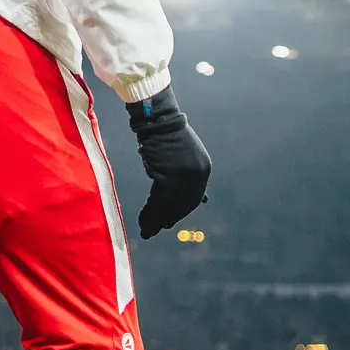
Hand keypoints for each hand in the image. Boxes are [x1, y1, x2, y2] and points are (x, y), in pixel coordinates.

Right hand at [126, 88, 210, 237]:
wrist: (157, 119)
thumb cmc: (165, 135)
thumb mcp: (184, 156)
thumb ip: (188, 176)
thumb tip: (205, 200)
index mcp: (204, 169)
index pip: (194, 198)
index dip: (181, 212)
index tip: (168, 222)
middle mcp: (198, 174)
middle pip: (182, 204)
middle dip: (169, 219)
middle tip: (155, 230)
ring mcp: (184, 176)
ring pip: (169, 206)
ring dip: (156, 220)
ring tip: (147, 230)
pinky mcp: (168, 177)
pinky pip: (158, 202)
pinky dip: (150, 213)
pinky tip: (144, 221)